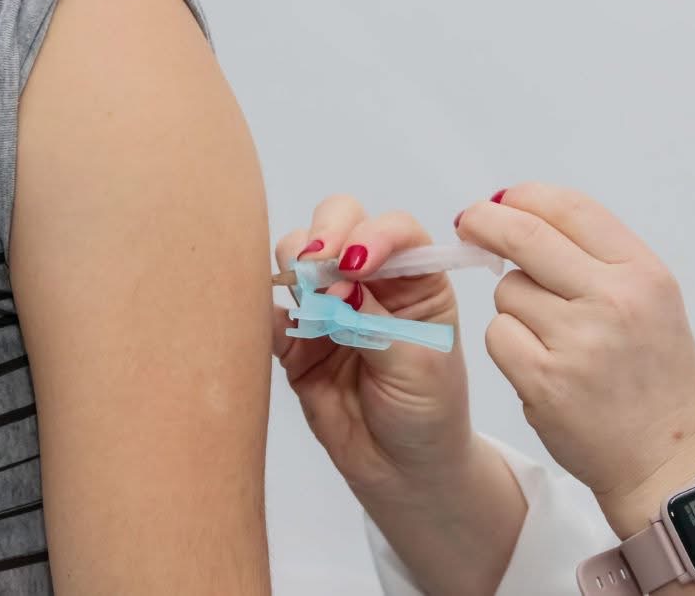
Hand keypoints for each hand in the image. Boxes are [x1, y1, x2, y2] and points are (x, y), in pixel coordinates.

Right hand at [273, 196, 473, 499]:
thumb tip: (333, 286)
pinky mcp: (296, 339)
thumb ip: (373, 321)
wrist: (403, 471)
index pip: (395, 231)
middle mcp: (372, 281)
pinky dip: (265, 310)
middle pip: (340, 223)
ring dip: (295, 266)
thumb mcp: (416, 363)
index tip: (355, 263)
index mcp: (416, 278)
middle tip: (317, 266)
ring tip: (307, 304)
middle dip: (325, 234)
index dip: (372, 235)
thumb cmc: (429, 411)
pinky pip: (269, 312)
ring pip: (297, 256)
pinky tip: (279, 325)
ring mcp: (329, 305)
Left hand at [455, 184, 694, 537]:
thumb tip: (518, 214)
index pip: (571, 208)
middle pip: (524, 236)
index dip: (524, 197)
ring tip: (551, 339)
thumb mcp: (650, 302)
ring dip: (513, 307)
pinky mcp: (543, 380)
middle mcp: (613, 299)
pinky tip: (540, 368)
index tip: (501, 202)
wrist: (668, 463)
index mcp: (644, 273)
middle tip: (468, 225)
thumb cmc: (655, 380)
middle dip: (485, 223)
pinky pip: (497, 337)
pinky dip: (508, 347)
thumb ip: (594, 259)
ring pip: (506, 292)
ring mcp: (577, 341)